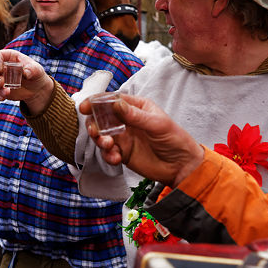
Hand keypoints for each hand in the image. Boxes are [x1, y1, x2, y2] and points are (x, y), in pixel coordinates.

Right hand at [0, 49, 54, 111]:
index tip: (0, 70)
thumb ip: (32, 69)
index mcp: (9, 57)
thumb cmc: (35, 74)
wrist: (36, 88)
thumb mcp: (37, 70)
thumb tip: (26, 72)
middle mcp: (1, 66)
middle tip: (1, 83)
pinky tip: (3, 98)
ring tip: (7, 93)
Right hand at [81, 93, 204, 187]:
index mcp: (136, 107)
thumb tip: (115, 104)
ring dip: (100, 140)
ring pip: (102, 135)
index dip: (97, 102)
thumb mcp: (157, 124)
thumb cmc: (174, 139)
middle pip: (102, 118)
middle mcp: (127, 120)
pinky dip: (108, 155)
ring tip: (108, 146)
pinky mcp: (123, 153)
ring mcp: (124, 137)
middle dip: (95, 124)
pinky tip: (116, 158)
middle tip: (96, 132)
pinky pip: (108, 152)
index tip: (86, 107)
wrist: (181, 166)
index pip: (113, 100)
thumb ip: (135, 115)